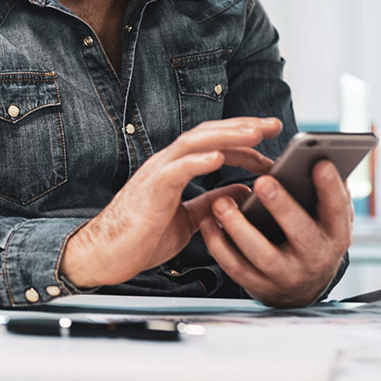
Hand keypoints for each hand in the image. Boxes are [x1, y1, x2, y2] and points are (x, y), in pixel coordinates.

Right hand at [60, 116, 281, 288]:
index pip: (214, 146)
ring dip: (226, 136)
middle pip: (207, 135)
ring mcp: (156, 173)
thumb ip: (212, 204)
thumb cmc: (142, 238)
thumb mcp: (189, 220)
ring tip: (254, 134)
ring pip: (193, 143)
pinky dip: (197, 161)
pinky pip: (175, 170)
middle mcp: (166, 164)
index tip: (269, 147)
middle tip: (274, 125)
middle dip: (242, 128)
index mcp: (175, 170)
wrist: (106, 255)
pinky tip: (219, 157)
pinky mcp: (150, 190)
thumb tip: (243, 193)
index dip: (242, 144)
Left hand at [198, 159, 353, 306]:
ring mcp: (286, 276)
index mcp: (336, 236)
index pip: (338, 210)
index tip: (320, 162)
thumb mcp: (329, 220)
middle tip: (262, 181)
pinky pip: (235, 267)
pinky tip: (207, 221)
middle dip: (282, 207)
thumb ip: (329, 192)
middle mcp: (315, 258)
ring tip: (222, 202)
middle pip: (301, 233)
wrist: (301, 291)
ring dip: (240, 228)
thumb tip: (323, 157)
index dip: (331, 188)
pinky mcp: (260, 286)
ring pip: (262, 254)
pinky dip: (219, 245)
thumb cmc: (313, 238)